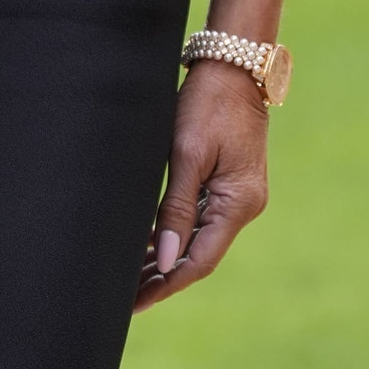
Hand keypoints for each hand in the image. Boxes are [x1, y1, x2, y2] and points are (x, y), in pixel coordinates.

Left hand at [133, 61, 270, 311]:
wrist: (234, 66)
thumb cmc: (207, 103)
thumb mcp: (187, 153)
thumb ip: (176, 207)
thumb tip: (167, 259)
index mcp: (238, 204)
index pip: (200, 261)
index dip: (167, 284)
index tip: (136, 302)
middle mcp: (243, 206)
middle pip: (200, 256)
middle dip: (164, 278)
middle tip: (125, 298)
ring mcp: (239, 196)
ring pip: (199, 240)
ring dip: (168, 259)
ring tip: (131, 278)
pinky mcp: (230, 184)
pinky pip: (202, 220)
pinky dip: (176, 235)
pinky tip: (151, 245)